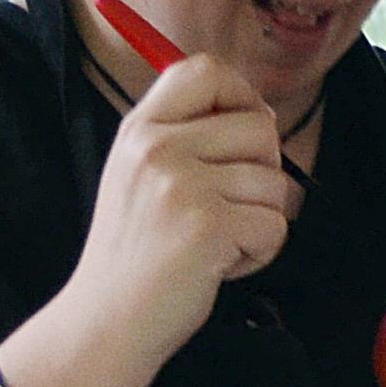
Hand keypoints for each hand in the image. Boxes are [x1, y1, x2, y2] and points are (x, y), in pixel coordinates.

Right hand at [59, 53, 294, 370]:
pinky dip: (260, 253)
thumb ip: (187, 138)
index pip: (206, 69)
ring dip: (260, 220)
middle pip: (260, 126)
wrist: (109, 317)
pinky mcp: (210, 225)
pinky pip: (276, 226)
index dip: (243, 95)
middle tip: (229, 206)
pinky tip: (219, 264)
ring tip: (215, 241)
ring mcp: (182, 185)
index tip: (244, 135)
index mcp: (141, 128)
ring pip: (276, 183)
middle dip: (264, 171)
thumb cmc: (138, 252)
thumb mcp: (141, 176)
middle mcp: (158, 147)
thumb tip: (261, 116)